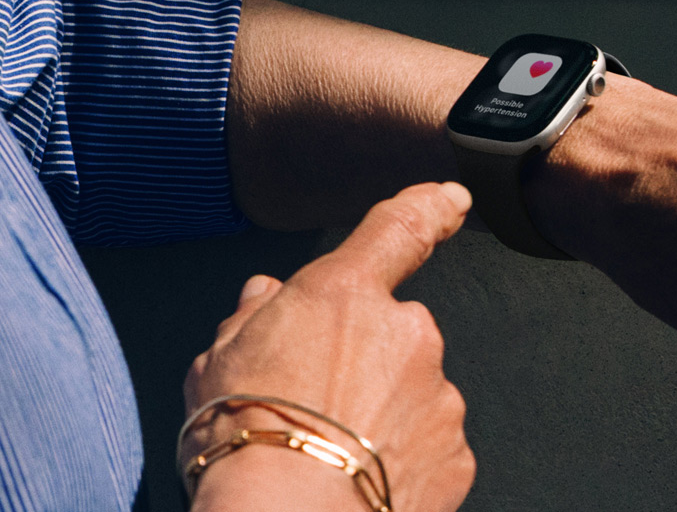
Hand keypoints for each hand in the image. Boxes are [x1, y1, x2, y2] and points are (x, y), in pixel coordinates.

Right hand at [184, 181, 475, 511]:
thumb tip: (266, 297)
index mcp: (344, 292)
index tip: (453, 198)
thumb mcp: (220, 360)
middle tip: (316, 400)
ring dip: (383, 410)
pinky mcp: (455, 458)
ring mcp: (438, 396)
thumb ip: (253, 316)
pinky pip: (429, 444)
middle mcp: (404, 331)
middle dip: (365, 355)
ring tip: (331, 451)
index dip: (428, 206)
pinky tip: (359, 479)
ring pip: (413, 389)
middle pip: (393, 329)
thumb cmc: (244, 436)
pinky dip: (401, 457)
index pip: (398, 229)